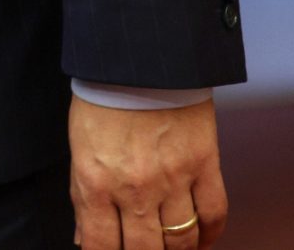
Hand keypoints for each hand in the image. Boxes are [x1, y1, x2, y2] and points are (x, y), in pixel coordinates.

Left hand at [68, 94, 225, 247]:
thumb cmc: (101, 103)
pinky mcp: (204, 165)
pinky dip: (210, 233)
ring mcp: (173, 179)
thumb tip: (85, 238)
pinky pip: (213, 214)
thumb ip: (83, 198)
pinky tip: (201, 239)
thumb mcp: (79, 149)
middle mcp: (135, 188)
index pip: (101, 245)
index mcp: (96, 182)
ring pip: (182, 240)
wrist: (137, 63)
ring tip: (168, 247)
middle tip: (140, 248)